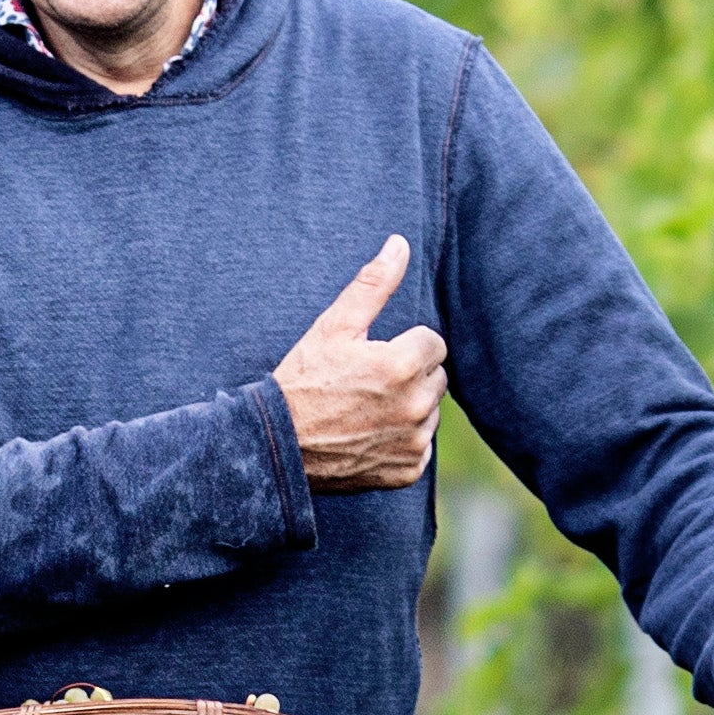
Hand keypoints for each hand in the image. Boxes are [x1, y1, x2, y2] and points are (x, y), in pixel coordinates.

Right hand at [271, 236, 447, 490]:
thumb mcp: (334, 326)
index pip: (434, 342)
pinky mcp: (407, 470)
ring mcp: (413, 442)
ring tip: (365, 408)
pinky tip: (368, 435)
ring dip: (408, 406)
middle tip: (367, 382)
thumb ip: (373, 284)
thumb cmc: (303, 379)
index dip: (403, 344)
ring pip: (430, 411)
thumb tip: (400, 244)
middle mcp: (415, 406)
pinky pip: (420, 446)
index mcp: (403, 365)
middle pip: (436, 376)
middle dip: (410, 374)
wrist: (277, 445)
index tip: (372, 356)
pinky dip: (401, 440)